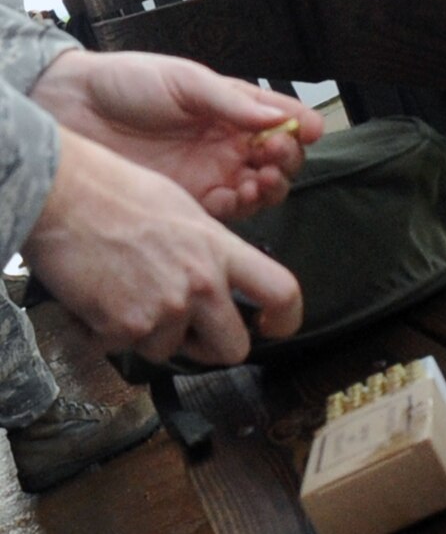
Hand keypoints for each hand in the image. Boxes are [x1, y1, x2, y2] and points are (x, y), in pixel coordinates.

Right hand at [22, 126, 301, 363]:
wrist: (58, 194)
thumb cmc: (116, 191)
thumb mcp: (185, 211)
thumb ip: (212, 250)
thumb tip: (222, 278)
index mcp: (221, 250)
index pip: (282, 291)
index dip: (288, 319)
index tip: (276, 327)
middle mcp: (201, 284)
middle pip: (234, 348)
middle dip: (212, 346)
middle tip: (189, 329)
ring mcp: (165, 309)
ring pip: (172, 352)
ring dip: (153, 335)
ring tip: (127, 293)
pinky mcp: (126, 328)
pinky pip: (127, 349)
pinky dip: (112, 334)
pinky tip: (100, 299)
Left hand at [30, 50, 323, 219]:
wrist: (73, 111)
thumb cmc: (125, 84)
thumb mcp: (184, 81)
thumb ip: (233, 102)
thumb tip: (279, 118)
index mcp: (234, 110)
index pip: (282, 122)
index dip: (301, 127)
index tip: (309, 130)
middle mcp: (229, 144)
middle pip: (279, 161)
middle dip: (286, 160)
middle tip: (274, 155)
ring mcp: (213, 174)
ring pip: (261, 190)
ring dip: (269, 188)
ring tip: (258, 180)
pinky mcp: (192, 201)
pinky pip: (229, 212)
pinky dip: (239, 208)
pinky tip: (231, 196)